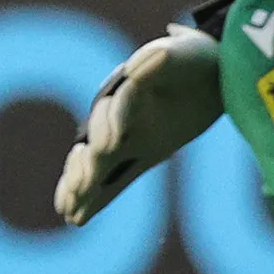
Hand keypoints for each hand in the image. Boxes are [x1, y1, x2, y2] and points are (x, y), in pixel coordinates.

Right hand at [55, 26, 223, 224]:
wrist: (207, 73)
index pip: (118, 105)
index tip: (109, 144)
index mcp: (132, 87)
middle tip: (81, 185)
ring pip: (97, 164)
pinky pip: (113, 180)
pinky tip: (75, 220)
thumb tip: (143, 62)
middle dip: (87, 163)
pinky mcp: (140, 156)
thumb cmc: (193, 61)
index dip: (111, 123)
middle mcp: (120, 116)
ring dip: (82, 184)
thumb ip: (159, 58)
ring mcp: (125, 139)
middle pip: (96, 140)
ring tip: (66, 208)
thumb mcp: (183, 54)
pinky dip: (95, 199)